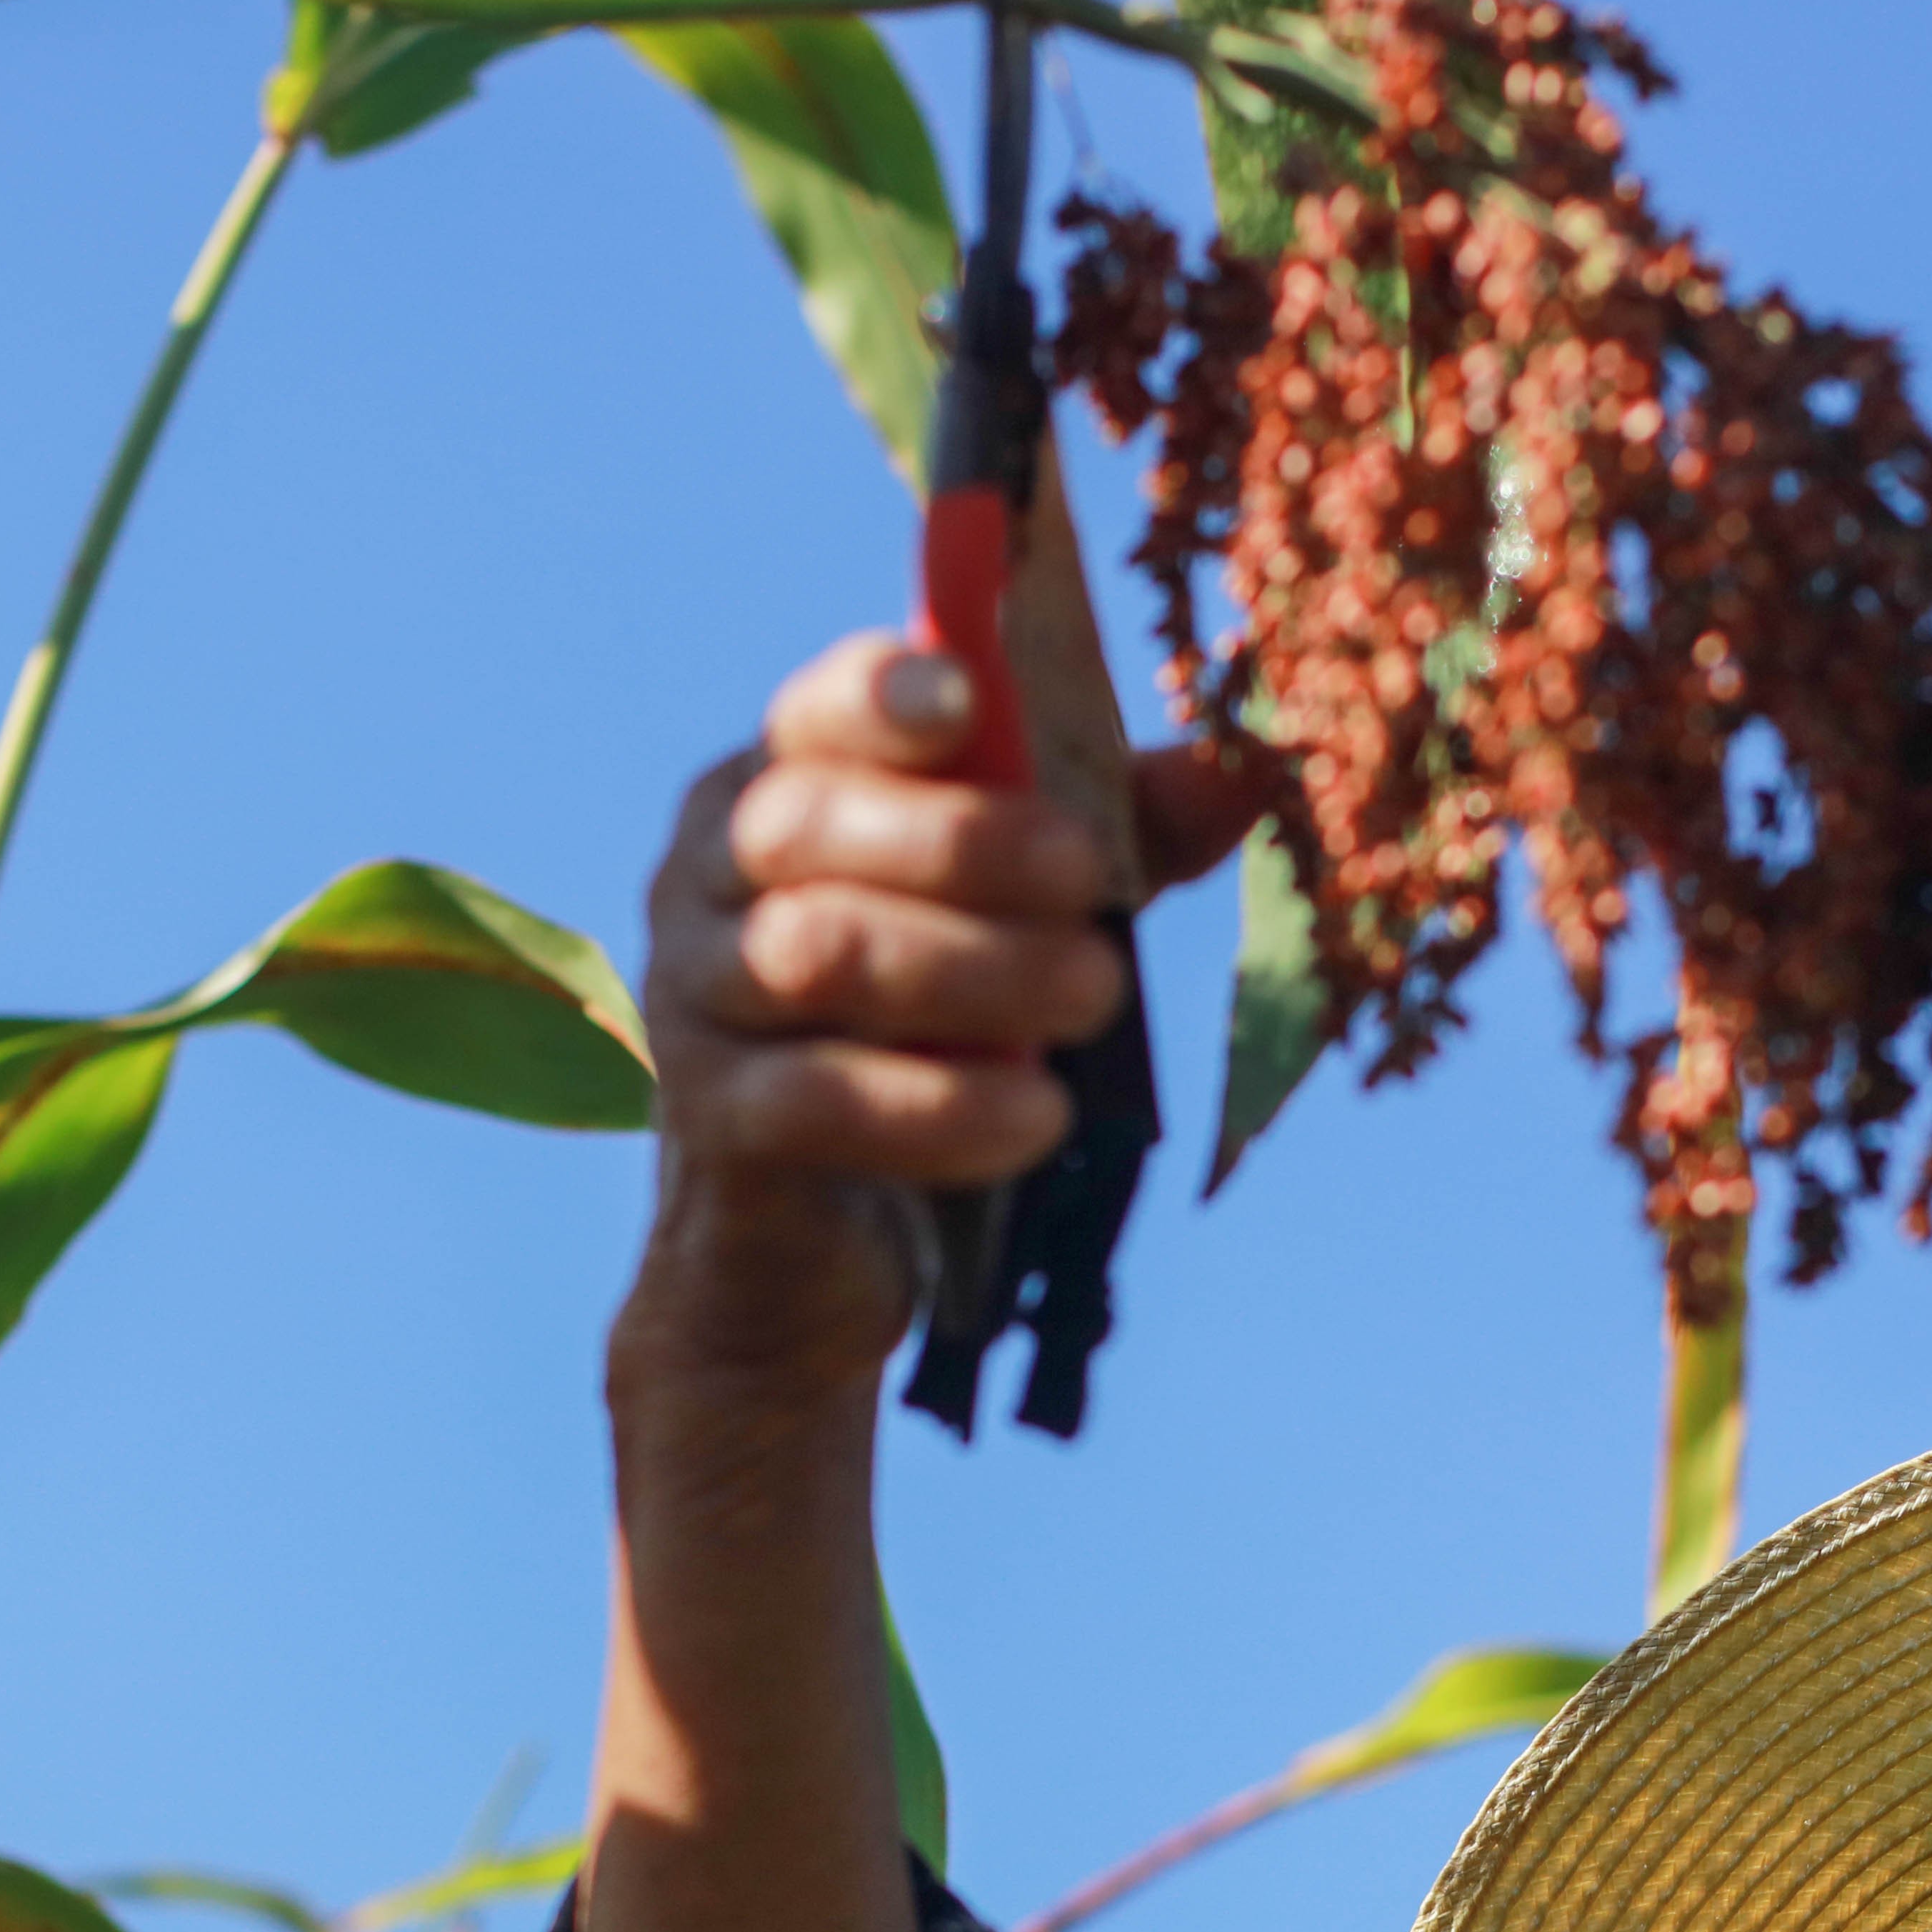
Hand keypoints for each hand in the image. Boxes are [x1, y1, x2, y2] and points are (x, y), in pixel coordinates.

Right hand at [622, 630, 1256, 1417]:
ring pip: (815, 954)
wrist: (816, 1236)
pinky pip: (814, 1098)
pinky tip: (1036, 1118)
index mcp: (781, 788)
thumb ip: (1122, 833)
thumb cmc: (931, 1030)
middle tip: (1089, 890)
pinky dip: (939, 1107)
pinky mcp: (712, 1119)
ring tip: (1093, 997)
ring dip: (972, 971)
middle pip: (808, 825)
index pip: (813, 713)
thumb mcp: (1029, 913)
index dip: (879, 695)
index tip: (965, 700)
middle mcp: (706, 876)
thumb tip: (1238, 771)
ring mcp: (693, 996)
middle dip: (963, 845)